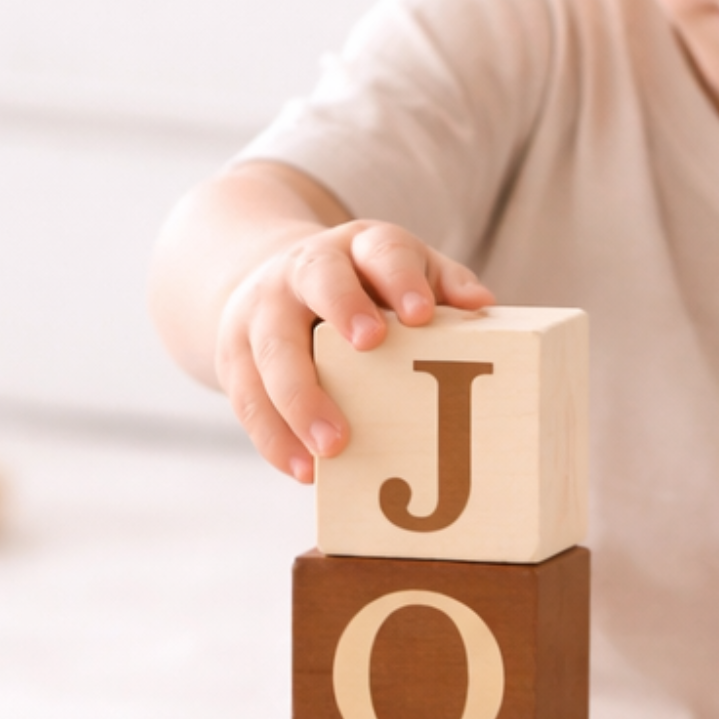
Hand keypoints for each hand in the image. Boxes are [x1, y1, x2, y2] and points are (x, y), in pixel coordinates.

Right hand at [216, 218, 491, 480]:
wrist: (269, 282)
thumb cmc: (360, 289)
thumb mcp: (400, 272)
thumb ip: (442, 283)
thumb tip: (484, 304)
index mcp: (357, 248)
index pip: (382, 251)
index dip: (401, 278)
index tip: (422, 313)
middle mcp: (304, 271)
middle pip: (319, 283)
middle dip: (343, 312)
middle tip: (370, 346)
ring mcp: (263, 311)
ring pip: (273, 349)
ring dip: (300, 399)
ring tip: (332, 448)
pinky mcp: (234, 354)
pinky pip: (247, 397)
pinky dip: (274, 437)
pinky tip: (304, 470)